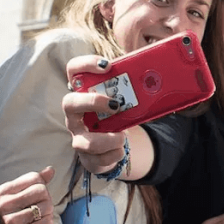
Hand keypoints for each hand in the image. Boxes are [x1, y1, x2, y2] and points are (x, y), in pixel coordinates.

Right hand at [0, 167, 55, 223]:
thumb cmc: (24, 216)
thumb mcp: (28, 196)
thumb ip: (39, 181)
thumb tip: (50, 169)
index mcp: (2, 191)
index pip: (35, 178)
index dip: (41, 189)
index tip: (31, 200)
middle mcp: (1, 205)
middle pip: (42, 190)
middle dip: (46, 202)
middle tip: (36, 213)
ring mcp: (9, 221)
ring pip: (46, 207)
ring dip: (47, 216)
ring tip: (35, 223)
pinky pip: (48, 223)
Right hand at [63, 55, 124, 174]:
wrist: (115, 147)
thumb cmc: (117, 118)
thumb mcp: (123, 103)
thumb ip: (131, 91)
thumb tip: (154, 79)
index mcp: (83, 95)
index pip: (73, 71)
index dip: (85, 64)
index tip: (106, 66)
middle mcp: (75, 115)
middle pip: (68, 103)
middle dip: (92, 102)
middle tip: (115, 105)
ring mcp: (79, 137)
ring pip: (83, 141)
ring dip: (107, 139)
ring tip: (122, 136)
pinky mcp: (87, 157)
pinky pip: (98, 159)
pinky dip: (114, 154)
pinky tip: (121, 150)